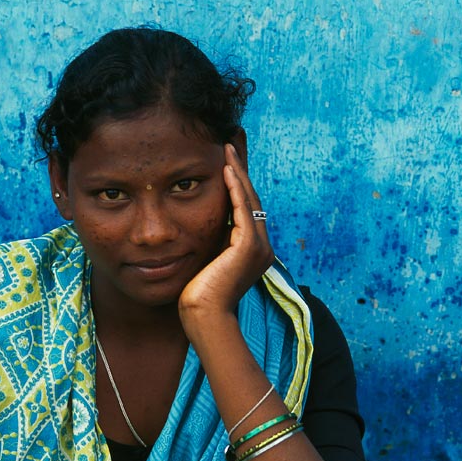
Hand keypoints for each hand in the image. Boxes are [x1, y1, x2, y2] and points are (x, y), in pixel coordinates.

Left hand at [178, 144, 274, 330]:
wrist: (204, 317)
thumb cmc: (199, 296)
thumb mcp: (207, 262)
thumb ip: (212, 243)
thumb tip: (202, 226)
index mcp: (254, 250)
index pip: (246, 207)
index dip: (239, 181)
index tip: (228, 159)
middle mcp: (263, 246)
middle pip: (251, 197)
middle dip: (241, 169)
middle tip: (231, 142)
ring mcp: (259, 246)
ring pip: (249, 199)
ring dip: (238, 171)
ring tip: (228, 147)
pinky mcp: (248, 247)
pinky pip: (243, 209)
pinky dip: (235, 187)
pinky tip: (226, 169)